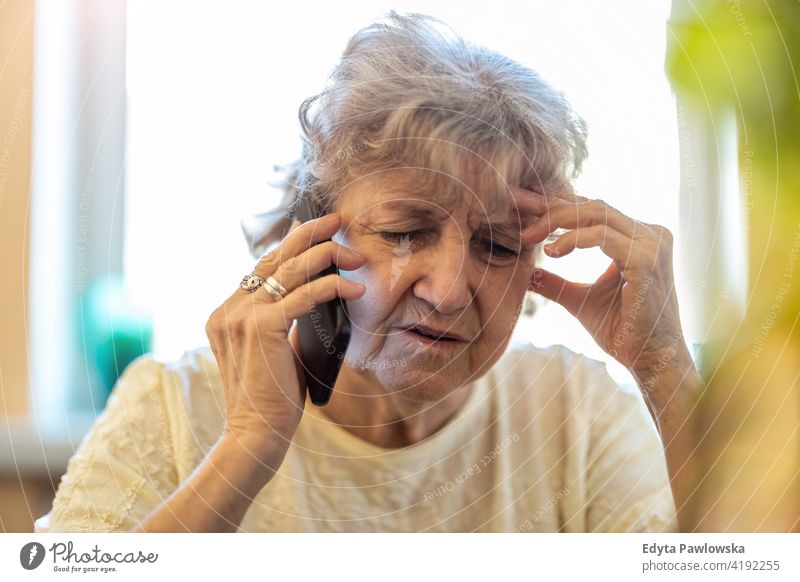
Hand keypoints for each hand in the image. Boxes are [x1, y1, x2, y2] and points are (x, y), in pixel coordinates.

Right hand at [204, 212, 365, 461]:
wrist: (254, 435)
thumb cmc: (271, 400)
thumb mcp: (275, 353)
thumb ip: (284, 324)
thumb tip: (316, 300)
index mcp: (226, 314)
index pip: (262, 266)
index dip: (291, 243)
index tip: (317, 228)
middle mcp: (228, 310)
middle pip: (274, 257)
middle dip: (309, 234)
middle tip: (338, 221)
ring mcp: (240, 317)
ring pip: (290, 269)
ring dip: (327, 256)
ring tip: (356, 255)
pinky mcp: (260, 328)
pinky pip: (304, 295)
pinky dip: (333, 287)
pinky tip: (354, 290)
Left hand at [517, 186, 691, 379]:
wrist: (650, 360)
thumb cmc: (622, 332)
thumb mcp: (580, 300)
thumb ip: (555, 282)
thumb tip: (527, 274)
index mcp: (639, 238)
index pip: (594, 210)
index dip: (558, 205)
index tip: (524, 209)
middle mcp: (650, 234)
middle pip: (593, 205)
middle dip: (551, 206)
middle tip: (519, 213)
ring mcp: (651, 244)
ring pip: (596, 212)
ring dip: (556, 220)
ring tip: (529, 236)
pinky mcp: (645, 260)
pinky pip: (601, 236)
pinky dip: (572, 239)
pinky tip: (552, 252)